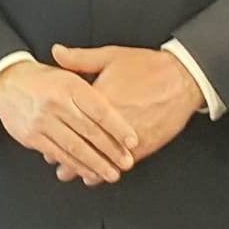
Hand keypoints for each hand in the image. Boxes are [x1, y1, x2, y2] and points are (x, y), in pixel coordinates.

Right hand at [0, 61, 138, 185]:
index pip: (99, 109)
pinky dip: (75, 166)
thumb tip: (120, 93)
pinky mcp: (32, 136)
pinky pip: (58, 154)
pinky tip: (88, 172)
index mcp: (69, 84)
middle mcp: (56, 102)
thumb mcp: (69, 70)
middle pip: (89, 131)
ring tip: (111, 173)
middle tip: (126, 162)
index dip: (118, 127)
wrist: (6, 82)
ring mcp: (42, 121)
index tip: (133, 141)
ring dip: (95, 164)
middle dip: (111, 150)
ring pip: (74, 147)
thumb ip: (94, 83)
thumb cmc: (44, 78)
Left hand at [50, 45, 202, 180]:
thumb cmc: (148, 66)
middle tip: (54, 163)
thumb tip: (56, 52)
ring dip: (85, 168)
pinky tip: (97, 177)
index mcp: (100, 100)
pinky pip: (121, 164)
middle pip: (83, 145)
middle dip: (66, 157)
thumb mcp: (111, 55)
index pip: (71, 122)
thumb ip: (80, 58)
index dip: (57, 134)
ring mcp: (128, 138)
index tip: (46, 141)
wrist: (182, 78)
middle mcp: (112, 122)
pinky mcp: (144, 146)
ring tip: (70, 174)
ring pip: (100, 160)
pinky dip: (107, 171)